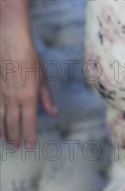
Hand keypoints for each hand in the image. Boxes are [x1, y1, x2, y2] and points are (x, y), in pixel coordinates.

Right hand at [0, 22, 57, 147]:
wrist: (11, 43)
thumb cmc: (30, 57)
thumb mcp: (43, 77)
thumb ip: (46, 97)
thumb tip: (53, 112)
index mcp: (29, 96)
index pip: (29, 121)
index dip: (29, 135)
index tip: (30, 145)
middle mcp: (14, 98)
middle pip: (13, 123)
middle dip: (16, 137)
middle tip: (17, 147)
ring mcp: (2, 95)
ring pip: (1, 119)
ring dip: (4, 132)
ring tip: (6, 142)